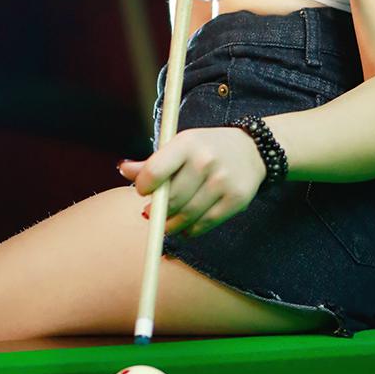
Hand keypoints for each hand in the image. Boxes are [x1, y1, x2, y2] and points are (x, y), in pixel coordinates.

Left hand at [118, 126, 267, 238]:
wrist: (252, 149)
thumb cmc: (206, 148)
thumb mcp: (181, 145)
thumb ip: (152, 161)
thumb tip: (122, 169)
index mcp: (188, 143)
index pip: (155, 170)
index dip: (144, 187)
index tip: (143, 191)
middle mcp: (206, 160)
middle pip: (171, 199)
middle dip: (157, 210)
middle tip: (151, 213)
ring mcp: (222, 181)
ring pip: (186, 215)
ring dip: (172, 225)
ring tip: (167, 223)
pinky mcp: (236, 200)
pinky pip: (205, 224)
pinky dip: (191, 230)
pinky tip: (187, 226)